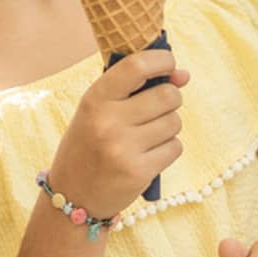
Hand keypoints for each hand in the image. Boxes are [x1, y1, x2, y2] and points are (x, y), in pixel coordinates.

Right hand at [49, 49, 187, 219]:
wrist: (73, 196)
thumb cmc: (88, 146)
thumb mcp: (97, 111)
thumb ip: (134, 90)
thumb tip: (184, 75)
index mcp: (94, 100)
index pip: (136, 66)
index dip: (162, 60)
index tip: (170, 64)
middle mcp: (108, 122)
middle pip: (167, 95)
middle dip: (170, 100)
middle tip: (155, 110)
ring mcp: (123, 149)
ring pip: (174, 122)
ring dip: (168, 127)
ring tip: (145, 137)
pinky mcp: (139, 172)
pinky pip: (175, 147)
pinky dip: (167, 149)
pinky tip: (148, 156)